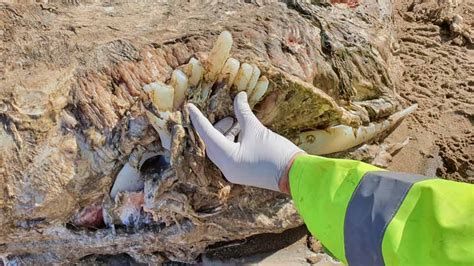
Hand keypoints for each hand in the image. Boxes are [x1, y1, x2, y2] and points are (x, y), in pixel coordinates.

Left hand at [187, 92, 304, 192]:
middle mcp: (226, 168)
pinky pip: (229, 155)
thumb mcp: (256, 129)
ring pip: (221, 149)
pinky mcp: (242, 173)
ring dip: (227, 134)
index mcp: (226, 158)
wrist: (295, 175)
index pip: (206, 135)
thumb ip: (243, 113)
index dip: (198, 119)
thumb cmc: (275, 152)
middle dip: (218, 127)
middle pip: (212, 144)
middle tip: (230, 117)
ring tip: (238, 123)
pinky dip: (233, 142)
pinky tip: (243, 133)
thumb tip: (239, 96)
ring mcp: (234, 172)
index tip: (189, 107)